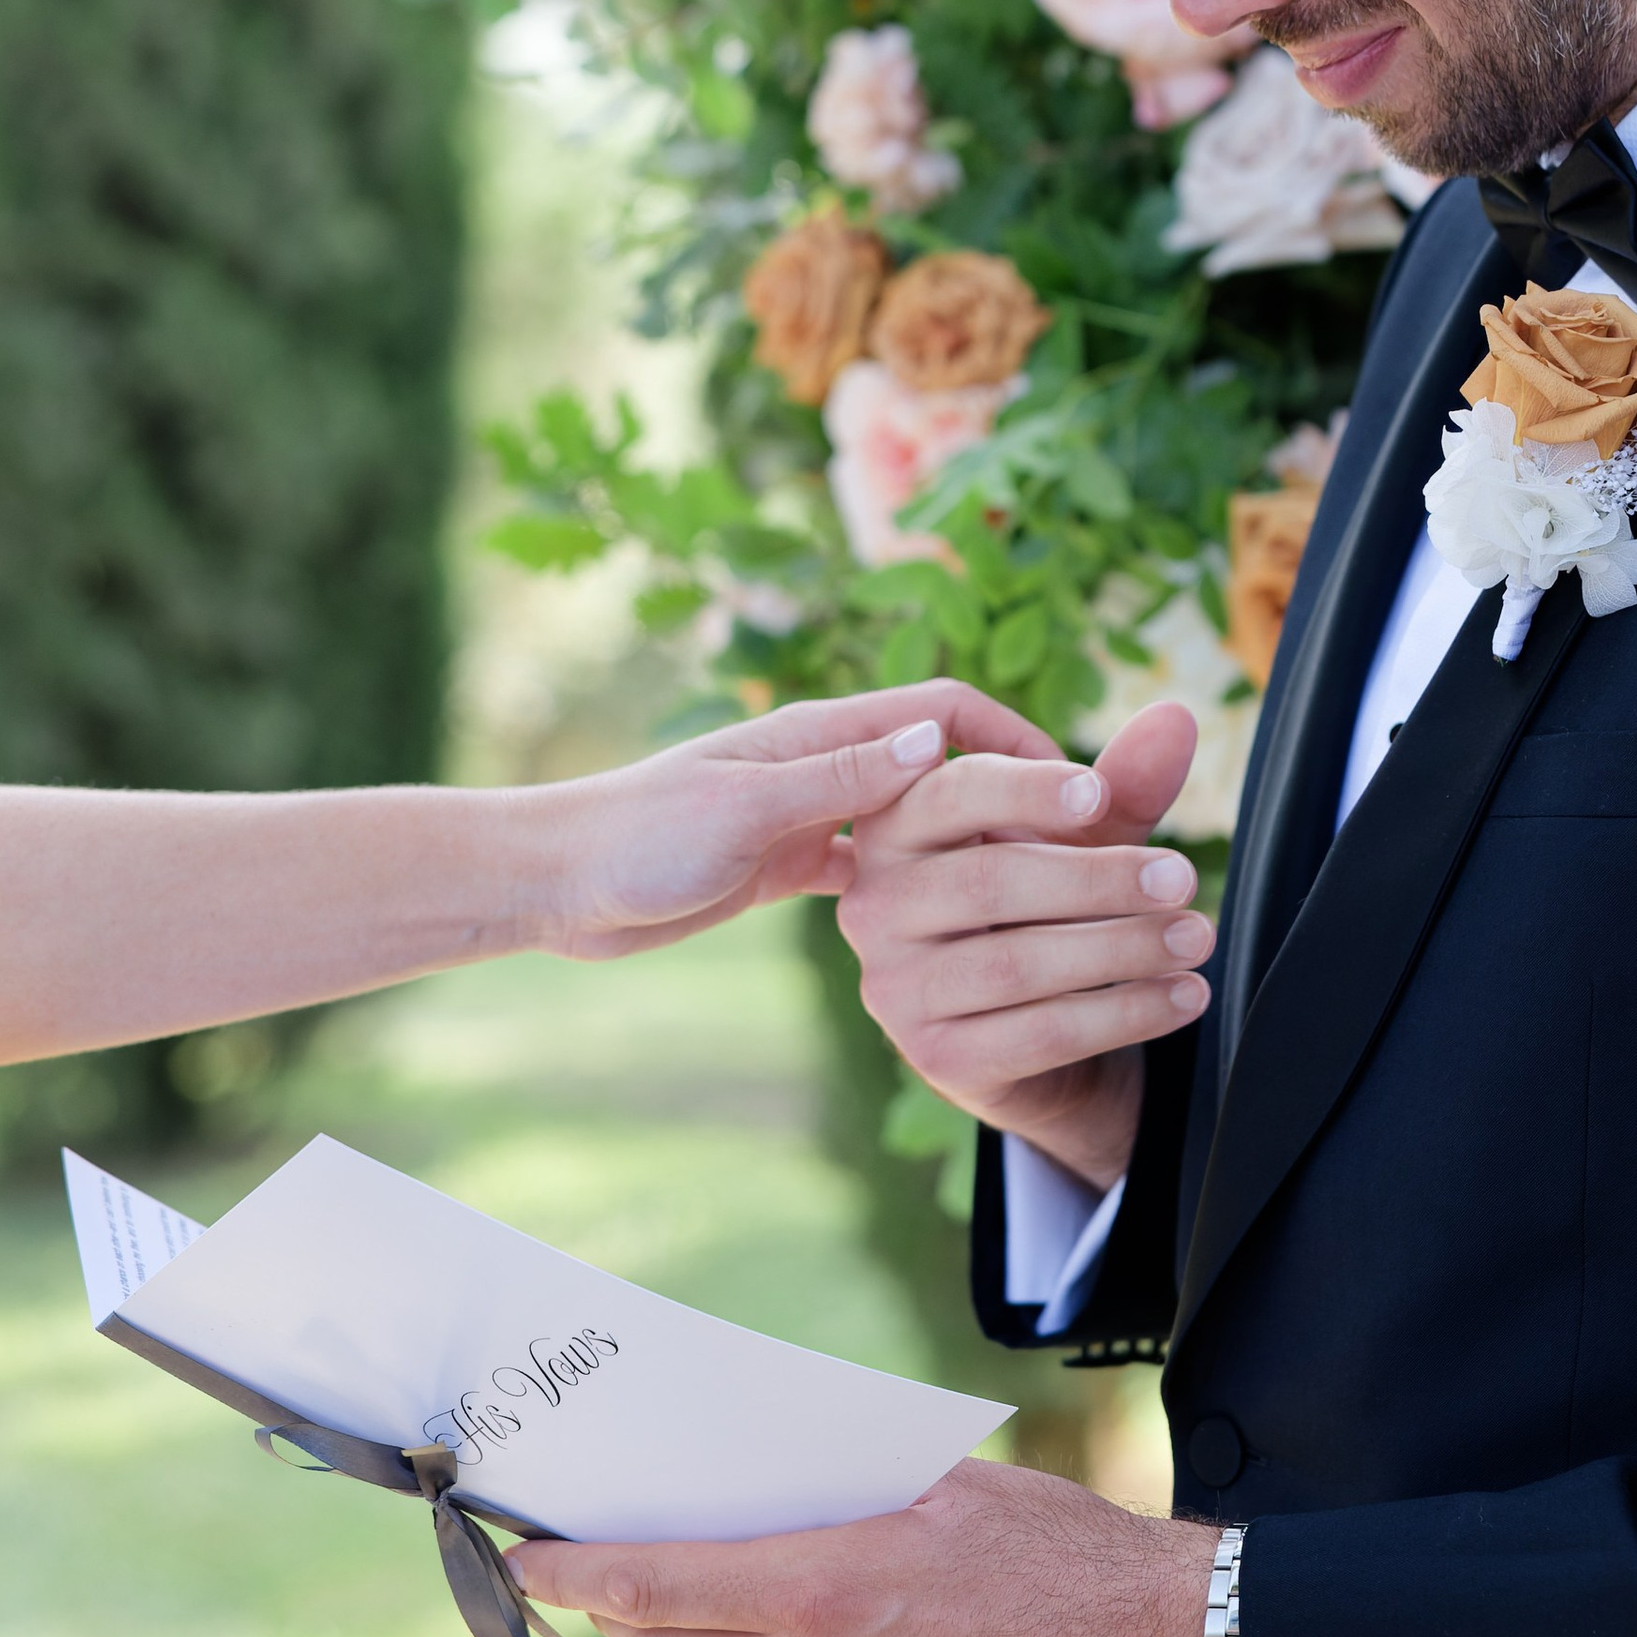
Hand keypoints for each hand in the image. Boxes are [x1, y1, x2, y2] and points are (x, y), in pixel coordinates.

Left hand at [509, 1461, 1218, 1636]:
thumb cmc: (1059, 1548)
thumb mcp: (942, 1483)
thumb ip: (836, 1490)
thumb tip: (752, 1483)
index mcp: (826, 1590)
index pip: (651, 1587)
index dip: (572, 1574)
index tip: (525, 1558)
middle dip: (612, 1610)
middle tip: (582, 1568)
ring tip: (659, 1600)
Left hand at [530, 682, 1062, 957]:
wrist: (559, 881)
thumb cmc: (637, 837)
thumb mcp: (743, 810)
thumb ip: (836, 779)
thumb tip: (934, 741)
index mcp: (819, 734)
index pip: (946, 711)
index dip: (1016, 739)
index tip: (1074, 791)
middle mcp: (824, 765)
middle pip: (945, 763)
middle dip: (1012, 793)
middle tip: (1077, 849)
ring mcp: (810, 814)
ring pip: (919, 818)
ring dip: (974, 840)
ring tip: (1036, 885)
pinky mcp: (791, 863)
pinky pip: (881, 866)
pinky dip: (923, 882)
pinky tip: (959, 925)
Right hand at [836, 700, 1210, 1189]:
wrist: (1022, 1033)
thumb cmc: (1041, 908)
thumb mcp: (1080, 841)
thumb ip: (1120, 785)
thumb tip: (1176, 718)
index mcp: (894, 830)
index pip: (949, 796)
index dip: (1024, 790)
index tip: (1098, 792)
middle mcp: (875, 906)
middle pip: (990, 882)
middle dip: (1099, 878)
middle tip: (1181, 878)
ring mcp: (896, 988)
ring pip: (1018, 963)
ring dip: (1123, 948)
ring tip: (1196, 937)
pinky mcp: (937, 1056)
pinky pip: (1043, 1032)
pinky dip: (1126, 1013)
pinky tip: (1184, 995)